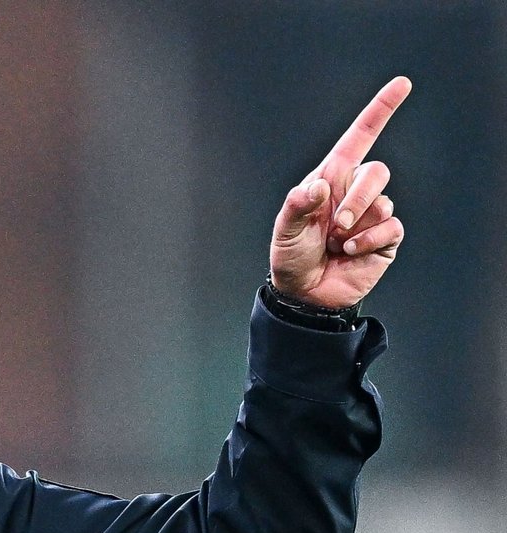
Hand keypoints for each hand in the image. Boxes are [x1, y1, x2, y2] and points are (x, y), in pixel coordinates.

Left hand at [270, 76, 410, 309]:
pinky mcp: (386, 237)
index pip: (359, 138)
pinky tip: (351, 252)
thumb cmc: (292, 256)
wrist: (304, 292)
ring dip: (356, 226)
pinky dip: (368, 241)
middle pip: (377, 171)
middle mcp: (355, 191)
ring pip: (383, 202)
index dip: (380, 110)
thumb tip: (321, 186)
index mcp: (331, 178)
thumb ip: (298, 204)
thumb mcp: (285, 230)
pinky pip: (390, 227)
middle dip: (359, 197)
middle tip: (337, 224)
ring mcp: (373, 214)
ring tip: (336, 243)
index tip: (402, 84)